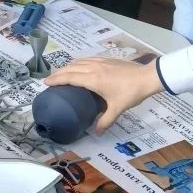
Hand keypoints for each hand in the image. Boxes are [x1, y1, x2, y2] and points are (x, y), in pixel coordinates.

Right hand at [44, 58, 161, 133]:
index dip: (56, 79)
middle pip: (70, 67)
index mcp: (93, 79)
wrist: (146, 77)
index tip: (46, 82)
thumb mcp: (117, 109)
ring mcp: (99, 61)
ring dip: (67, 66)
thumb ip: (105, 121)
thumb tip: (96, 133)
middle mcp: (93, 68)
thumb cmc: (130, 93)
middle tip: (50, 80)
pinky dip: (77, 62)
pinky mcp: (105, 59)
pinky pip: (85, 59)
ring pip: (77, 61)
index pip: (69, 77)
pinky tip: (78, 66)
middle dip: (58, 72)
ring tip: (61, 73)